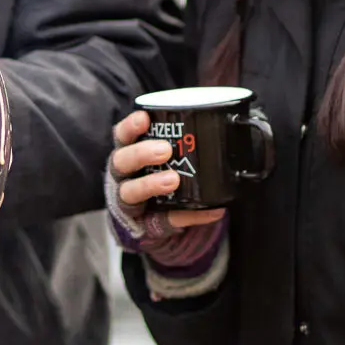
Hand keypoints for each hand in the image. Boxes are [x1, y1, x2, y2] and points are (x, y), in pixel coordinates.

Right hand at [108, 111, 226, 233]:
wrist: (151, 219)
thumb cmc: (158, 177)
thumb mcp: (160, 158)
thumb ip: (181, 142)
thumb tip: (223, 125)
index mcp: (127, 155)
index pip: (122, 137)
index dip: (130, 127)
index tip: (144, 119)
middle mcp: (122, 177)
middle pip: (121, 162)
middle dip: (141, 154)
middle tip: (165, 150)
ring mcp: (129, 203)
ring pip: (129, 193)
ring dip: (150, 185)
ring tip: (173, 180)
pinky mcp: (144, 226)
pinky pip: (162, 222)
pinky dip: (187, 216)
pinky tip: (209, 211)